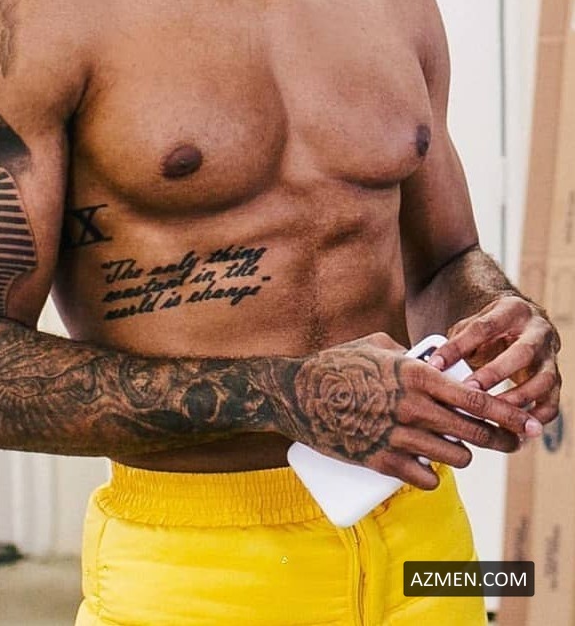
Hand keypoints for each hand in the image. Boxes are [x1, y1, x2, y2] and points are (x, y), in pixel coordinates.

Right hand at [274, 331, 541, 489]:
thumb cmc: (337, 364)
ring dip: (460, 455)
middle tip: (505, 441)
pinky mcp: (380, 462)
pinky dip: (431, 476)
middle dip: (497, 439)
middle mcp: (412, 407)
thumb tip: (432, 362)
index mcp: (417, 375)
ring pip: (454, 457)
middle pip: (474, 432)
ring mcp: (396, 437)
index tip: (528, 423)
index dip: (510, 414)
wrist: (296, 393)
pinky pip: (424, 479)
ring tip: (454, 448)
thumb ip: (410, 354)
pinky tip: (428, 469)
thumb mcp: (377, 345)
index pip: (478, 399)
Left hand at [428, 293, 560, 425]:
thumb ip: (457, 341)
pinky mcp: (555, 381)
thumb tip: (433, 366)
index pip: (484, 327)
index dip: (459, 347)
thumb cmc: (492, 329)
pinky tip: (513, 429)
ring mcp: (550, 357)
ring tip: (491, 414)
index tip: (436, 365)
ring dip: (516, 400)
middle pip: (521, 353)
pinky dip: (535, 418)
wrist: (524, 327)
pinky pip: (551, 403)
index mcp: (513, 310)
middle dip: (494, 374)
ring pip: (542, 381)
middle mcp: (538, 331)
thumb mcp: (474, 325)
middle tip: (469, 391)